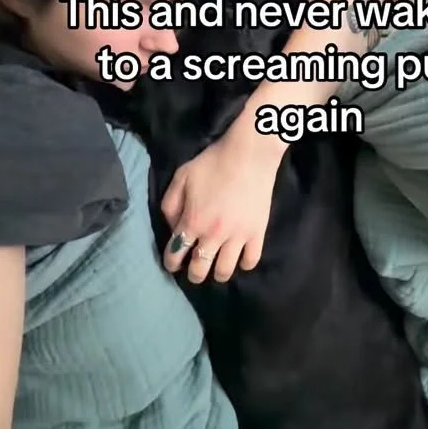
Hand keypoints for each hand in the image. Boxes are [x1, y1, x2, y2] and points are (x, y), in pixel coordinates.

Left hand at [161, 112, 285, 283]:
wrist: (249, 154)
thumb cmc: (212, 163)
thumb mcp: (181, 177)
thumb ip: (170, 205)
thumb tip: (174, 227)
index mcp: (192, 221)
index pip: (175, 254)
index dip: (171, 263)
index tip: (173, 263)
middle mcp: (213, 235)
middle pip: (199, 269)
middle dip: (193, 274)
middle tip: (195, 269)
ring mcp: (237, 237)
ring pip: (225, 271)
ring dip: (217, 273)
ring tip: (217, 267)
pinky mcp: (257, 233)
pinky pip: (250, 261)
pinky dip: (243, 264)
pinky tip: (239, 258)